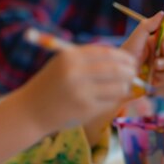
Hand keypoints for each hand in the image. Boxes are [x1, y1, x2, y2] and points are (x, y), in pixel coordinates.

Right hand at [20, 45, 137, 133]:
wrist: (30, 110)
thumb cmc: (52, 84)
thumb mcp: (64, 63)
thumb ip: (89, 58)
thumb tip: (122, 57)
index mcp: (71, 57)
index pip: (107, 53)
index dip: (124, 57)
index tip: (130, 61)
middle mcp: (75, 73)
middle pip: (117, 69)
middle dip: (129, 71)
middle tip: (133, 74)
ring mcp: (81, 92)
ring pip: (119, 86)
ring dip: (125, 86)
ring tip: (123, 87)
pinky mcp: (86, 110)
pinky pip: (112, 102)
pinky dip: (115, 100)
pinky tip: (111, 99)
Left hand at [120, 12, 163, 87]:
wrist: (121, 78)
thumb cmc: (125, 57)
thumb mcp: (136, 38)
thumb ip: (148, 25)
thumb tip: (163, 13)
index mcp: (154, 43)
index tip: (163, 47)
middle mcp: (160, 55)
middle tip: (156, 63)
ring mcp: (162, 68)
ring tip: (151, 71)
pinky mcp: (162, 79)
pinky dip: (163, 78)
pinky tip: (152, 78)